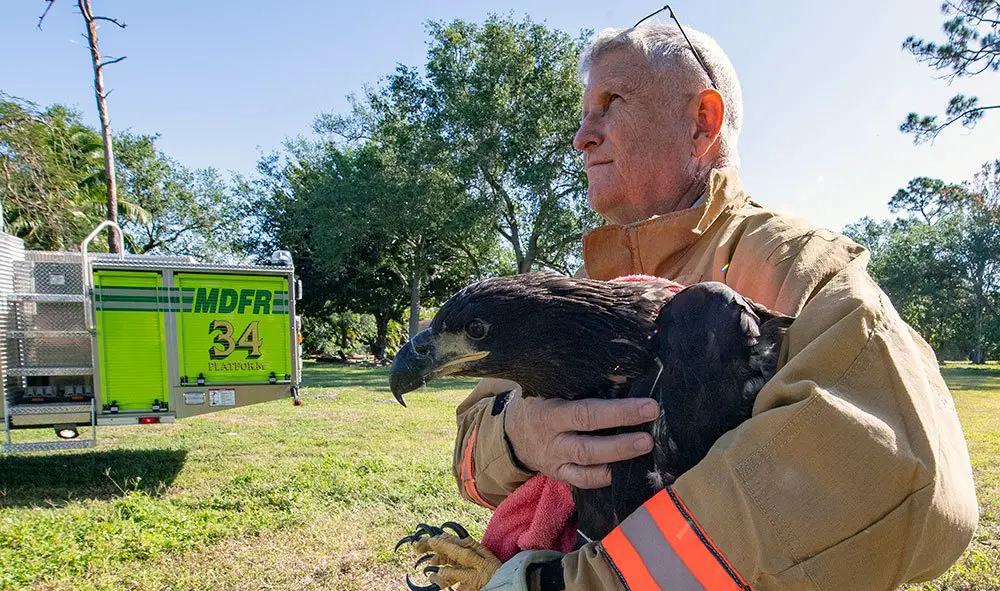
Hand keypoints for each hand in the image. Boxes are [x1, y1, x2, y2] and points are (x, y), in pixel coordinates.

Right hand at [503, 392, 657, 488]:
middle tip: (649, 438)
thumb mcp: (552, 388)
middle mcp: (552, 442)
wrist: (511, 433)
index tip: (648, 407)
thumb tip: (621, 378)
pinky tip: (626, 470)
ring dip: (618, 460)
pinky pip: (584, 482)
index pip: (586, 414)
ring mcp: (555, 463)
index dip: (619, 412)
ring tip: (644, 451)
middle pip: (588, 447)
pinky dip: (605, 478)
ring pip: (588, 468)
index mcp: (550, 414)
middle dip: (622, 443)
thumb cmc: (539, 403)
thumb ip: (581, 385)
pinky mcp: (560, 477)